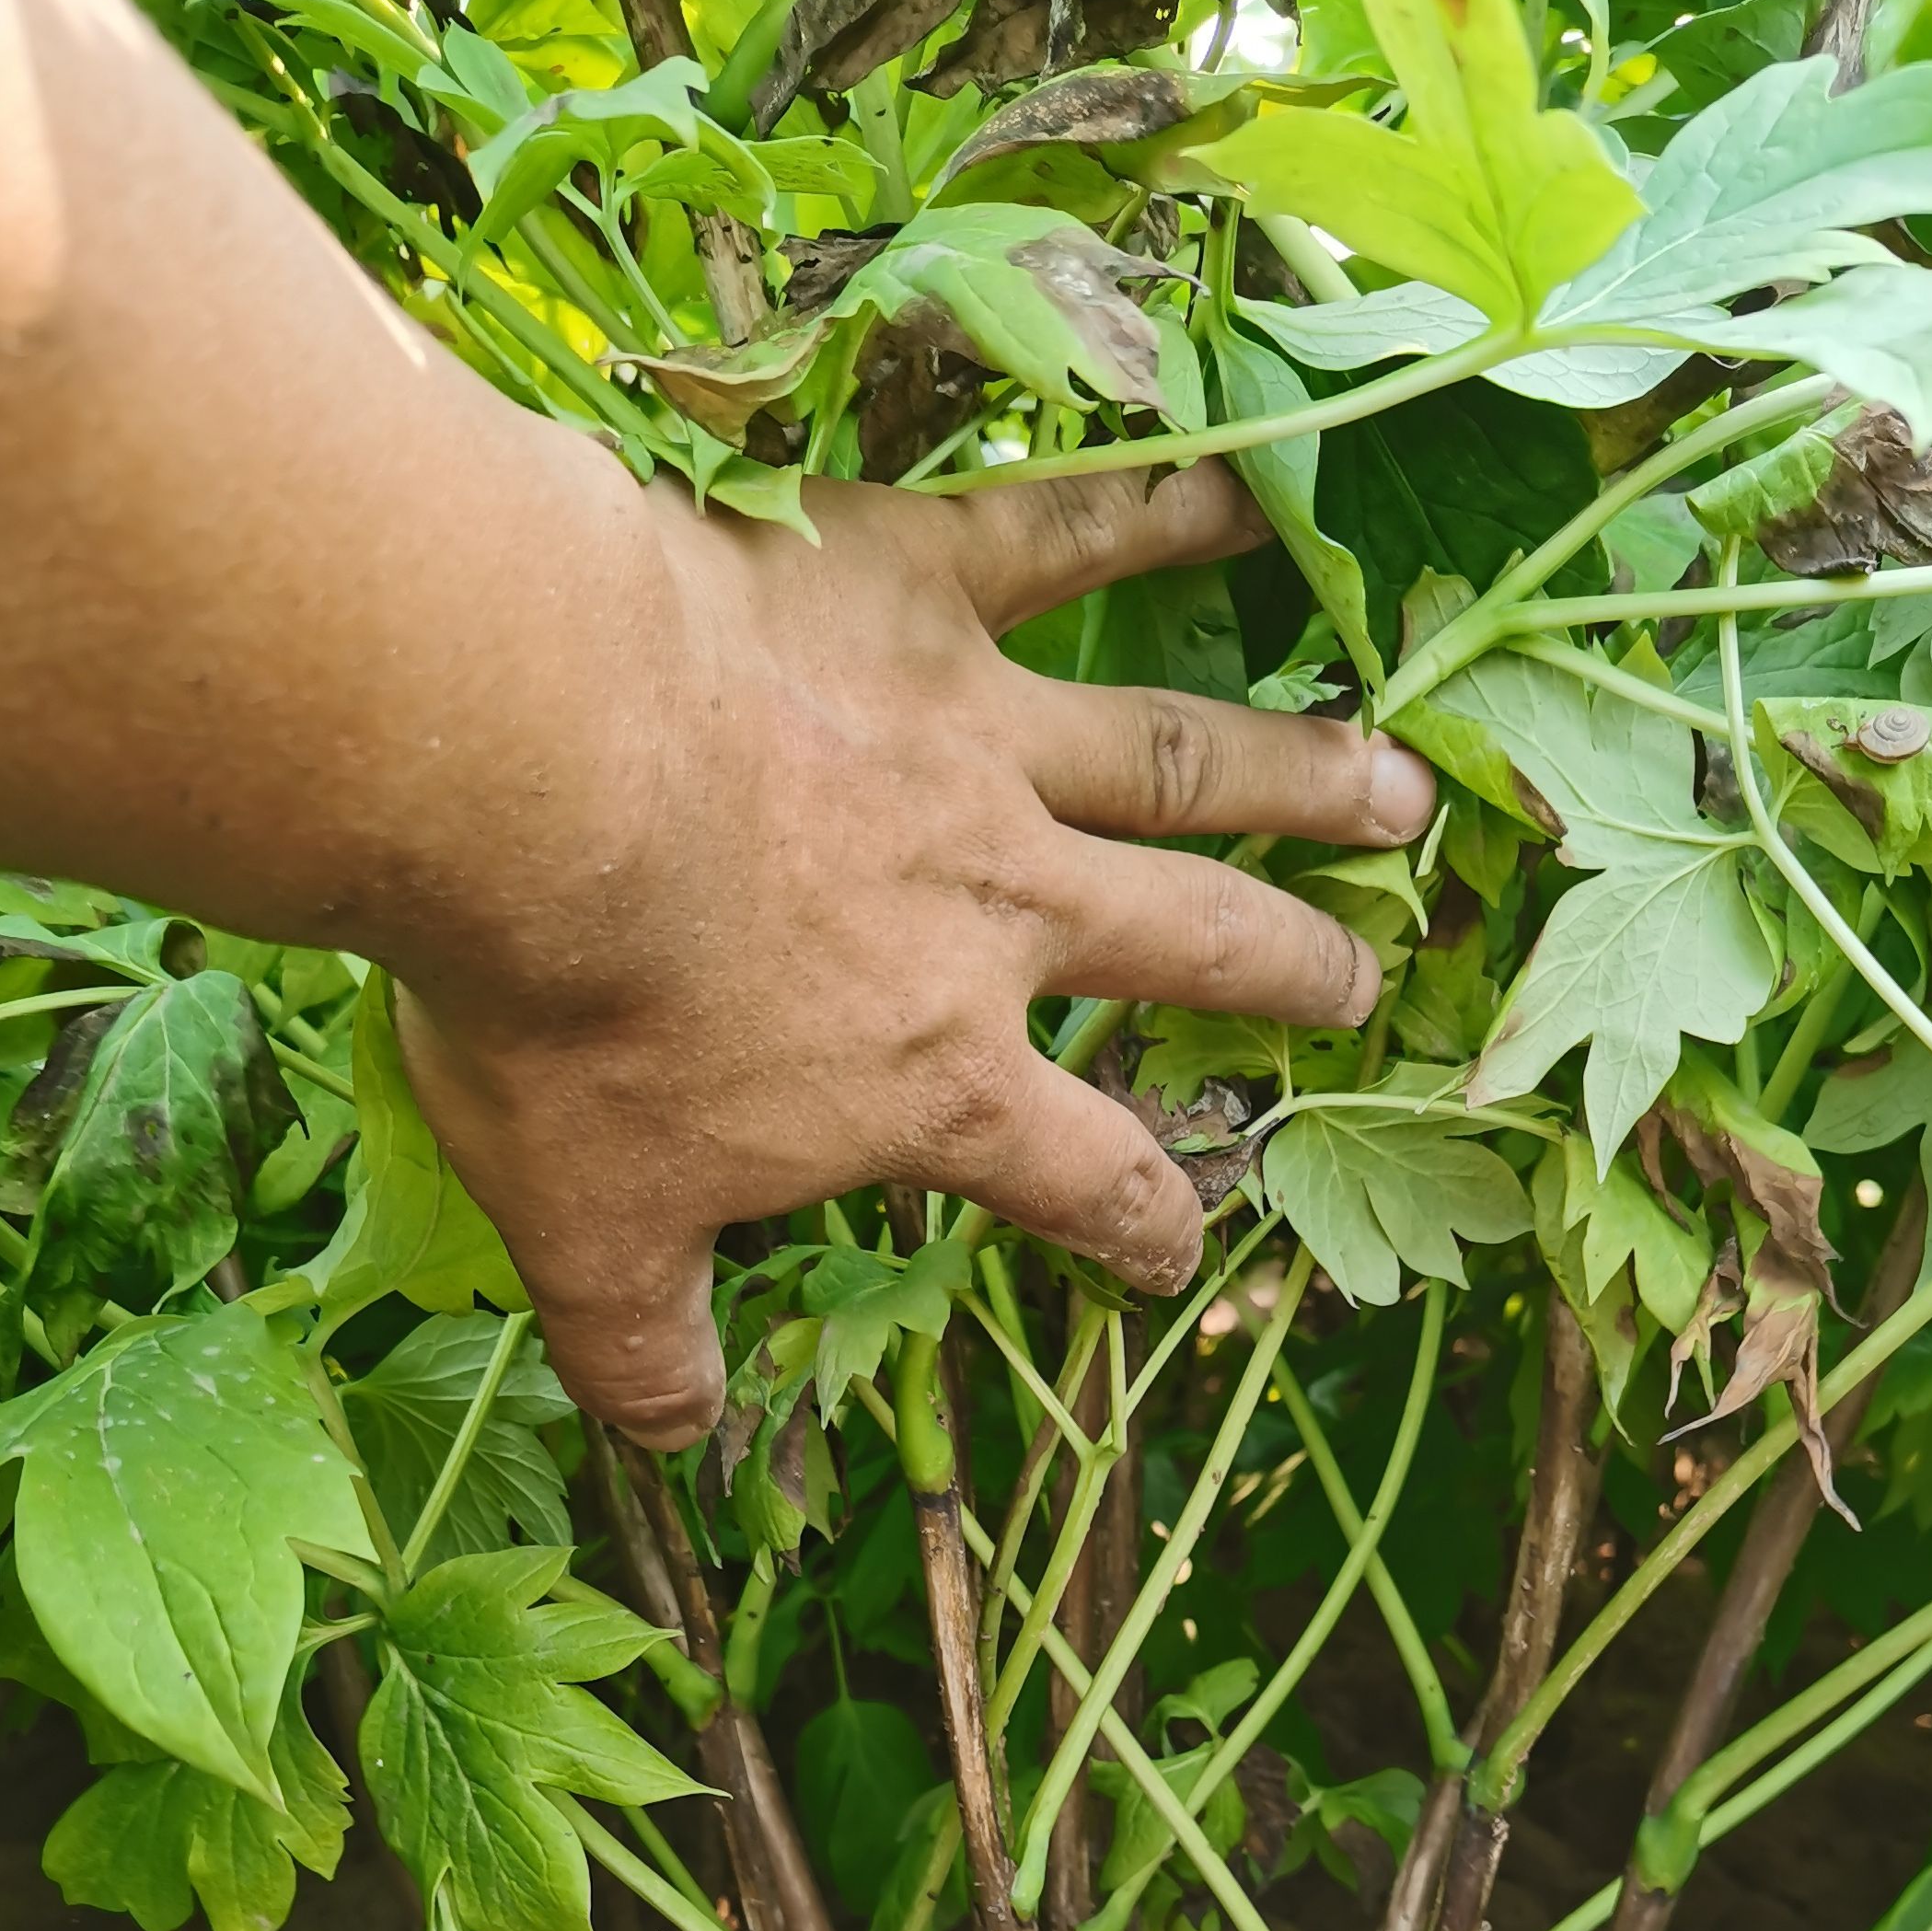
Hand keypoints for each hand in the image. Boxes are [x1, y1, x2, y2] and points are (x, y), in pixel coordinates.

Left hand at [391, 460, 1436, 1446]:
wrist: (528, 770)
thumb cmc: (567, 1013)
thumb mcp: (588, 1225)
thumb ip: (647, 1345)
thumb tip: (674, 1443)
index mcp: (938, 1076)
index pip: (1082, 1175)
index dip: (1145, 1224)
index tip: (1184, 1249)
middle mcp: (1003, 912)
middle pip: (1189, 949)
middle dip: (1289, 974)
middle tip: (1367, 981)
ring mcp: (978, 742)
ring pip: (1182, 765)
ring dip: (1304, 775)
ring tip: (1403, 787)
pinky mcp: (920, 588)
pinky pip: (1066, 535)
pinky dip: (1162, 507)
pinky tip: (1247, 486)